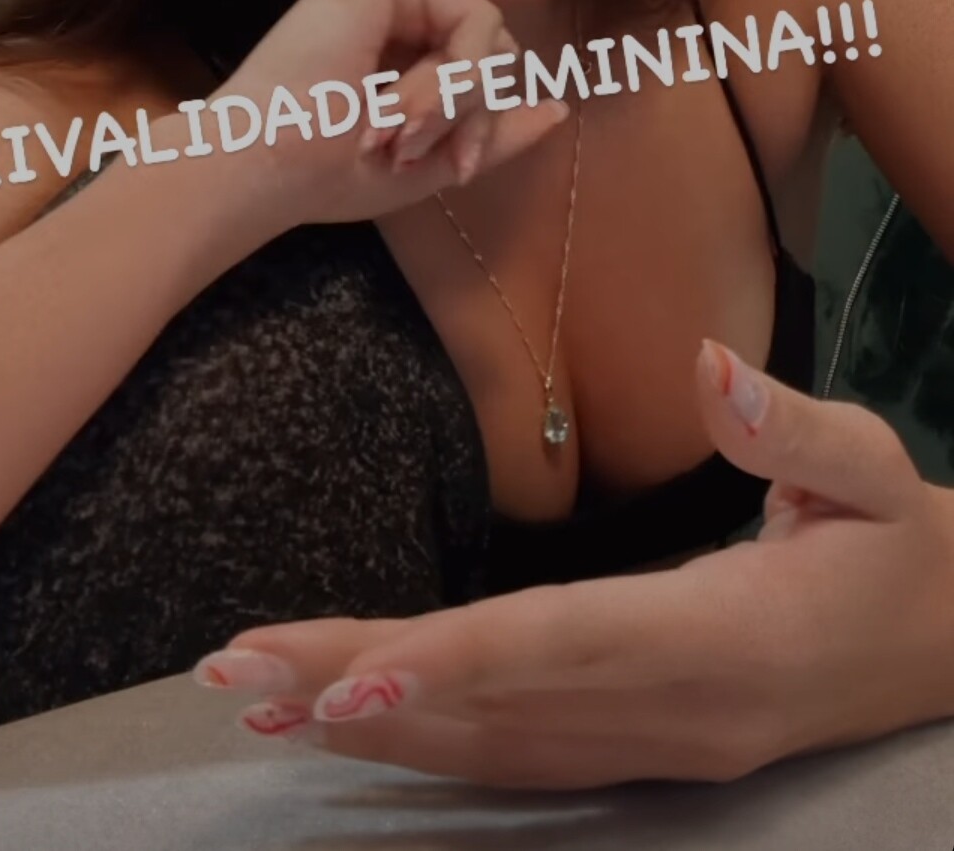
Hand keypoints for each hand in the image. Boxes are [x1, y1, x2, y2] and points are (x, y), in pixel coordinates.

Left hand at [192, 341, 953, 787]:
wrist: (942, 643)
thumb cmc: (894, 543)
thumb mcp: (868, 469)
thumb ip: (786, 426)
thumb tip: (709, 362)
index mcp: (725, 637)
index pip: (566, 647)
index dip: (456, 662)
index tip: (347, 680)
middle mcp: (673, 713)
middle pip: (496, 703)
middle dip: (358, 688)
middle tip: (235, 672)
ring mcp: (655, 748)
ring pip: (490, 744)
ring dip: (368, 723)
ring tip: (255, 699)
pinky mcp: (641, 749)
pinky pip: (514, 756)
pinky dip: (425, 741)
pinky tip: (350, 726)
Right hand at [210, 0, 568, 227]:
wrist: (265, 162)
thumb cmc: (328, 170)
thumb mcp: (431, 160)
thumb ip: (492, 132)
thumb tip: (559, 109)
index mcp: (408, 40)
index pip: (489, 67)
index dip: (481, 123)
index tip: (450, 166)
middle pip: (498, 49)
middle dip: (470, 114)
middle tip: (408, 145)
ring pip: (491, 34)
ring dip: (455, 101)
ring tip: (396, 127)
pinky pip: (475, 16)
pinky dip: (454, 75)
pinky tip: (399, 101)